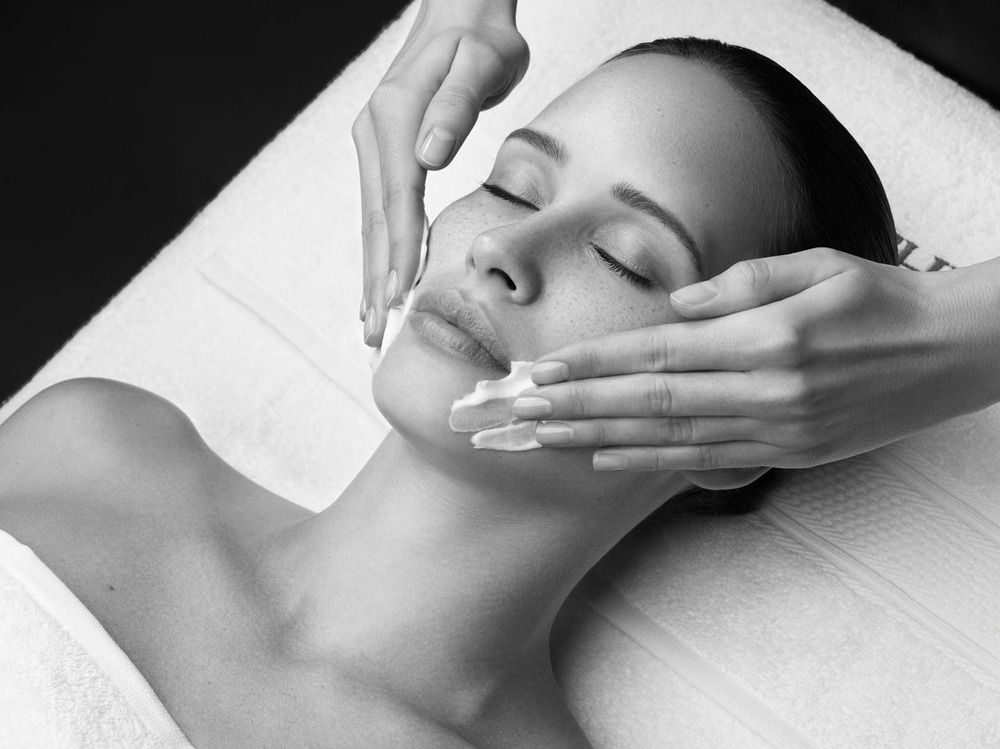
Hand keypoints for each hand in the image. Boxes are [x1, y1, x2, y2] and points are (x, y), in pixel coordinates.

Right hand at [353, 0, 528, 346]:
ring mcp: (373, 144)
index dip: (400, 251)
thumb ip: (456, 106)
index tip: (400, 298)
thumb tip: (430, 155)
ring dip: (370, 274)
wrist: (461, 12)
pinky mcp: (382, 151)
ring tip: (369, 323)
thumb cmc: (481, 38)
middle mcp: (375, 134)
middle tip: (376, 334)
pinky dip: (376, 252)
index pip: (398, 198)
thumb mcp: (481, 62)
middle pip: (375, 221)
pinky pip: (376, 212)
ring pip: (370, 222)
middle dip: (377, 280)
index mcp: (396, 118)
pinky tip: (375, 282)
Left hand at [514, 248, 999, 470]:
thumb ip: (740, 284)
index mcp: (767, 339)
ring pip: (666, 439)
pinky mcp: (787, 453)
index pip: (656, 353)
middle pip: (647, 402)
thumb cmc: (883, 299)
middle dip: (573, 407)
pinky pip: (703, 461)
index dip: (591, 364)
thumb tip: (676, 307)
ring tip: (540, 441)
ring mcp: (775, 431)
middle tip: (514, 412)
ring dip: (595, 440)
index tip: (538, 369)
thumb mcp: (816, 267)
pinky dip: (647, 463)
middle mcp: (765, 392)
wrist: (954, 353)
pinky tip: (604, 461)